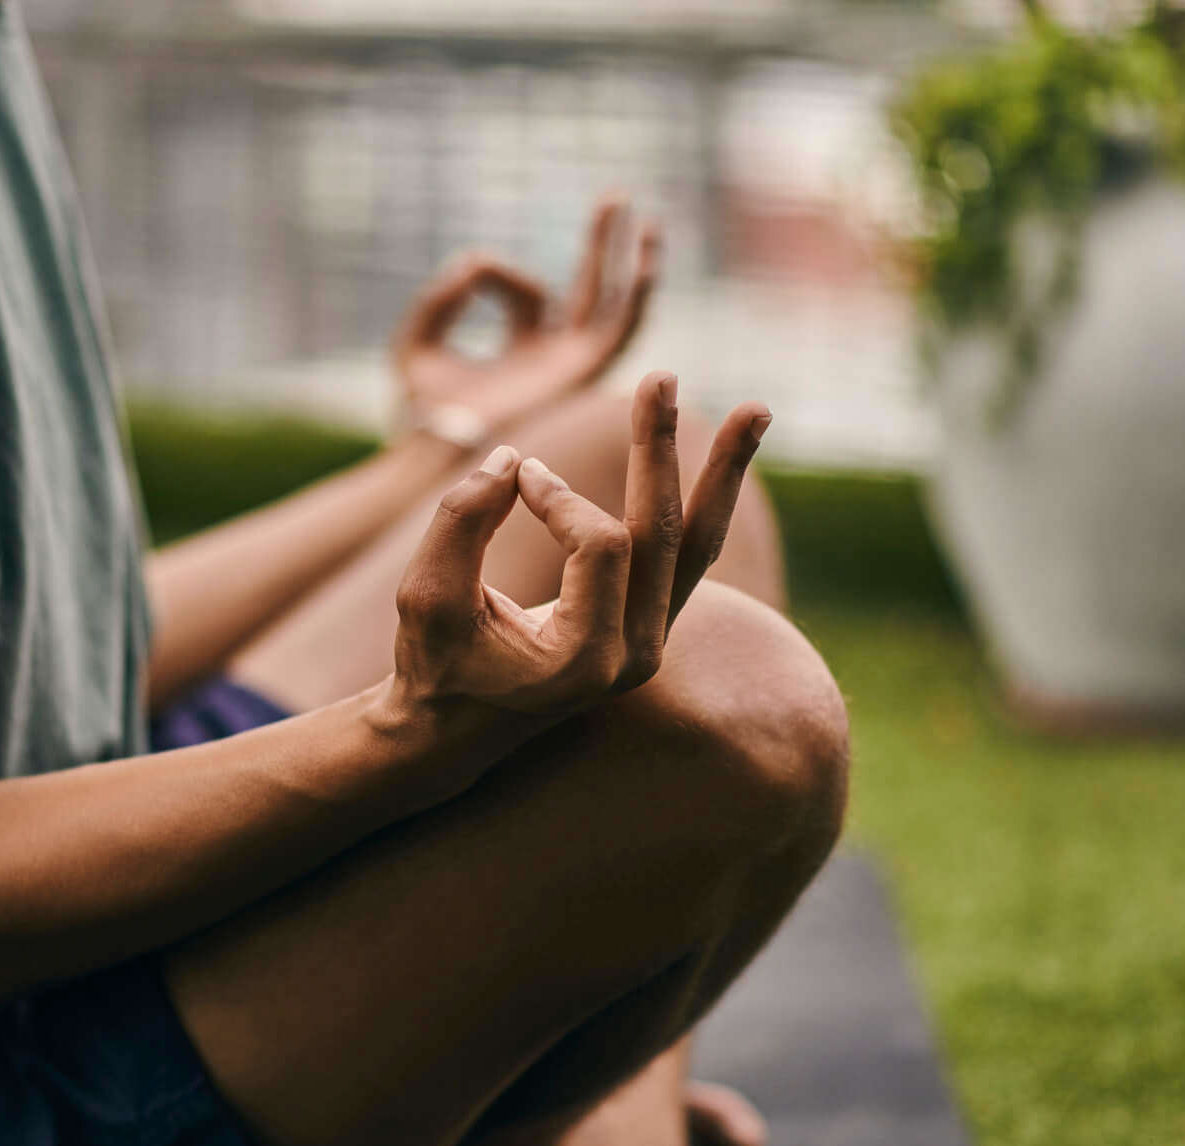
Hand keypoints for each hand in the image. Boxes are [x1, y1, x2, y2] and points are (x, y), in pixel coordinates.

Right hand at [390, 371, 769, 720]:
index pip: (601, 545)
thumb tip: (515, 458)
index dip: (556, 495)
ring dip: (722, 472)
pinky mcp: (650, 624)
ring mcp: (650, 642)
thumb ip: (461, 523)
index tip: (515, 478)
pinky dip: (706, 498)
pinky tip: (727, 450)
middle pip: (666, 536)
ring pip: (697, 545)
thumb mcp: (426, 597)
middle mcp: (634, 658)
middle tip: (663, 376)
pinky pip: (688, 554)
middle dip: (662, 449)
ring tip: (757, 409)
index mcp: (585, 661)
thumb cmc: (434, 666)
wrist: (455, 729)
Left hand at [392, 194, 659, 436]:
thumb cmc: (422, 413)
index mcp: (525, 352)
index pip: (529, 293)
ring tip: (645, 218)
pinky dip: (635, 297)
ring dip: (632, 262)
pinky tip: (644, 261)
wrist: (439, 450)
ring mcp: (573, 368)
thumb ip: (437, 299)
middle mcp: (557, 359)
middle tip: (615, 195)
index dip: (498, 273)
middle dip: (603, 243)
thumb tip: (472, 259)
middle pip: (590, 291)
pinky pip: (620, 331)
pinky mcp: (582, 377)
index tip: (471, 272)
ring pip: (615, 307)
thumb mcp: (417, 344)